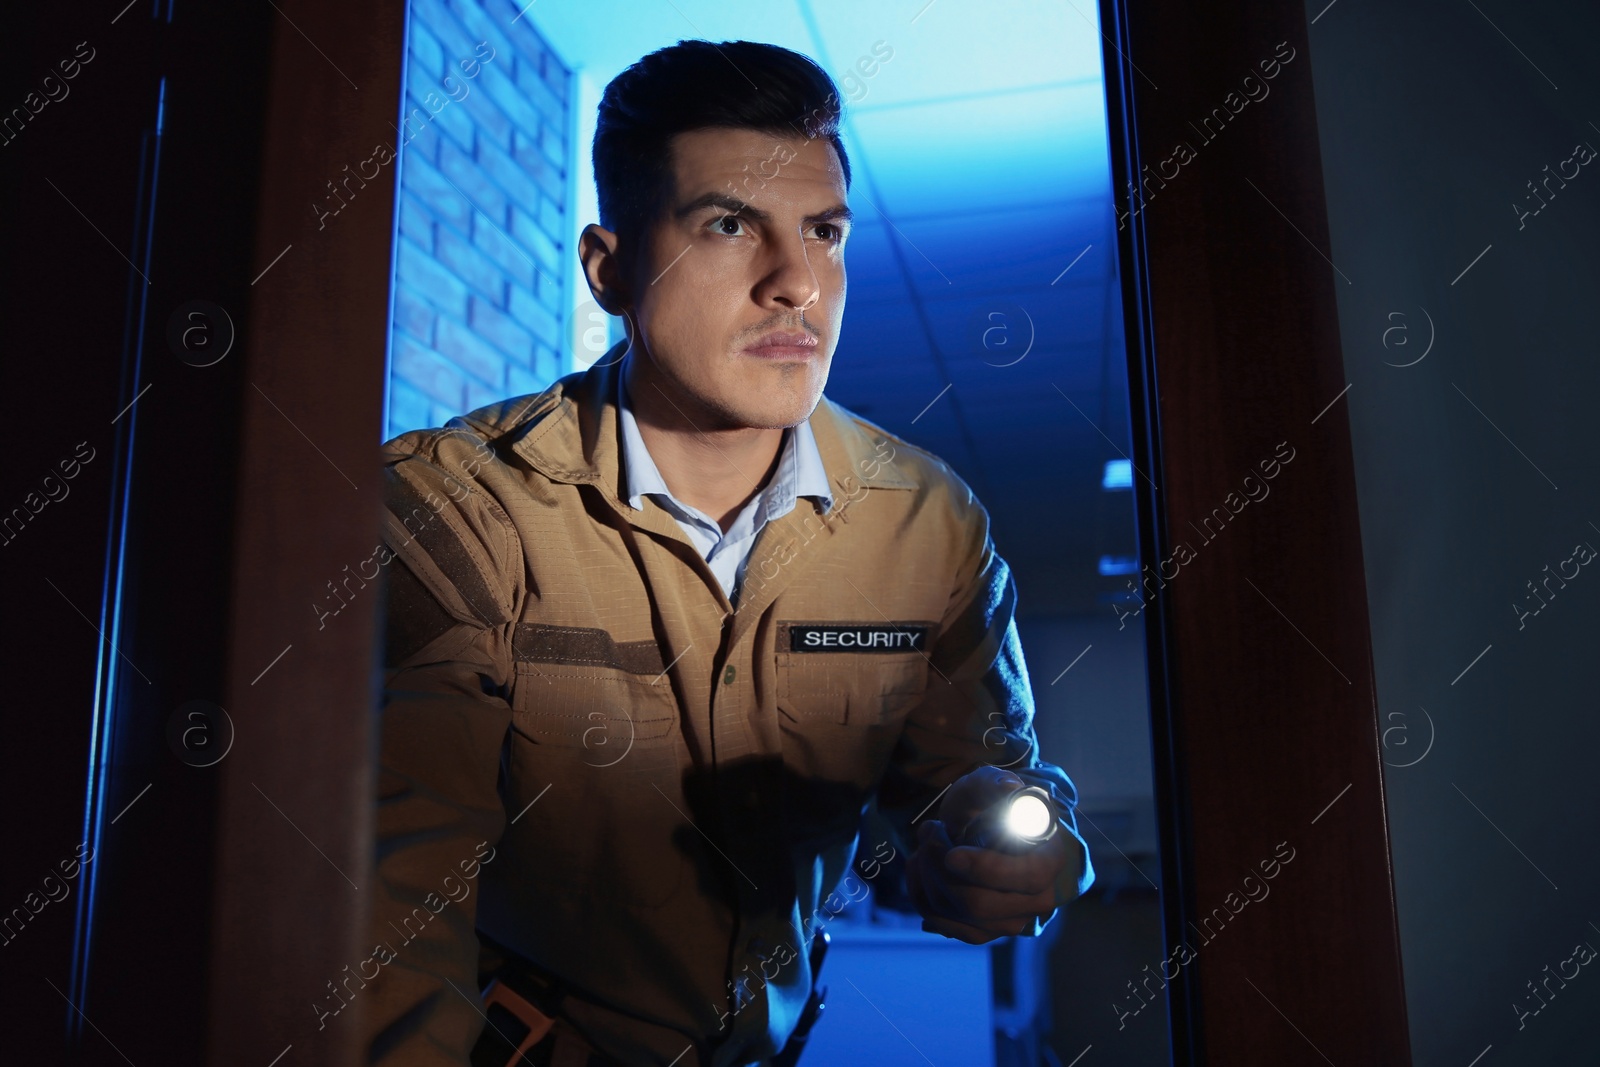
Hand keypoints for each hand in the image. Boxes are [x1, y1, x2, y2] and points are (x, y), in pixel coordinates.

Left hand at [904, 767, 1082, 943]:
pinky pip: (943, 924)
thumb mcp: (990, 785)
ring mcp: (1009, 921)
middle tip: (928, 831)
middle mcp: (1035, 900)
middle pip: (979, 904)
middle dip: (940, 867)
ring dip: (927, 875)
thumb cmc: (989, 805)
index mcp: (1049, 861)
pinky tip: (921, 868)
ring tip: (924, 843)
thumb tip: (1008, 788)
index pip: (1026, 878)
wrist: (980, 828)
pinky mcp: (982, 931)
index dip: (986, 869)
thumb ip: (996, 784)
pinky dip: (921, 895)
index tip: (952, 855)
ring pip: (955, 914)